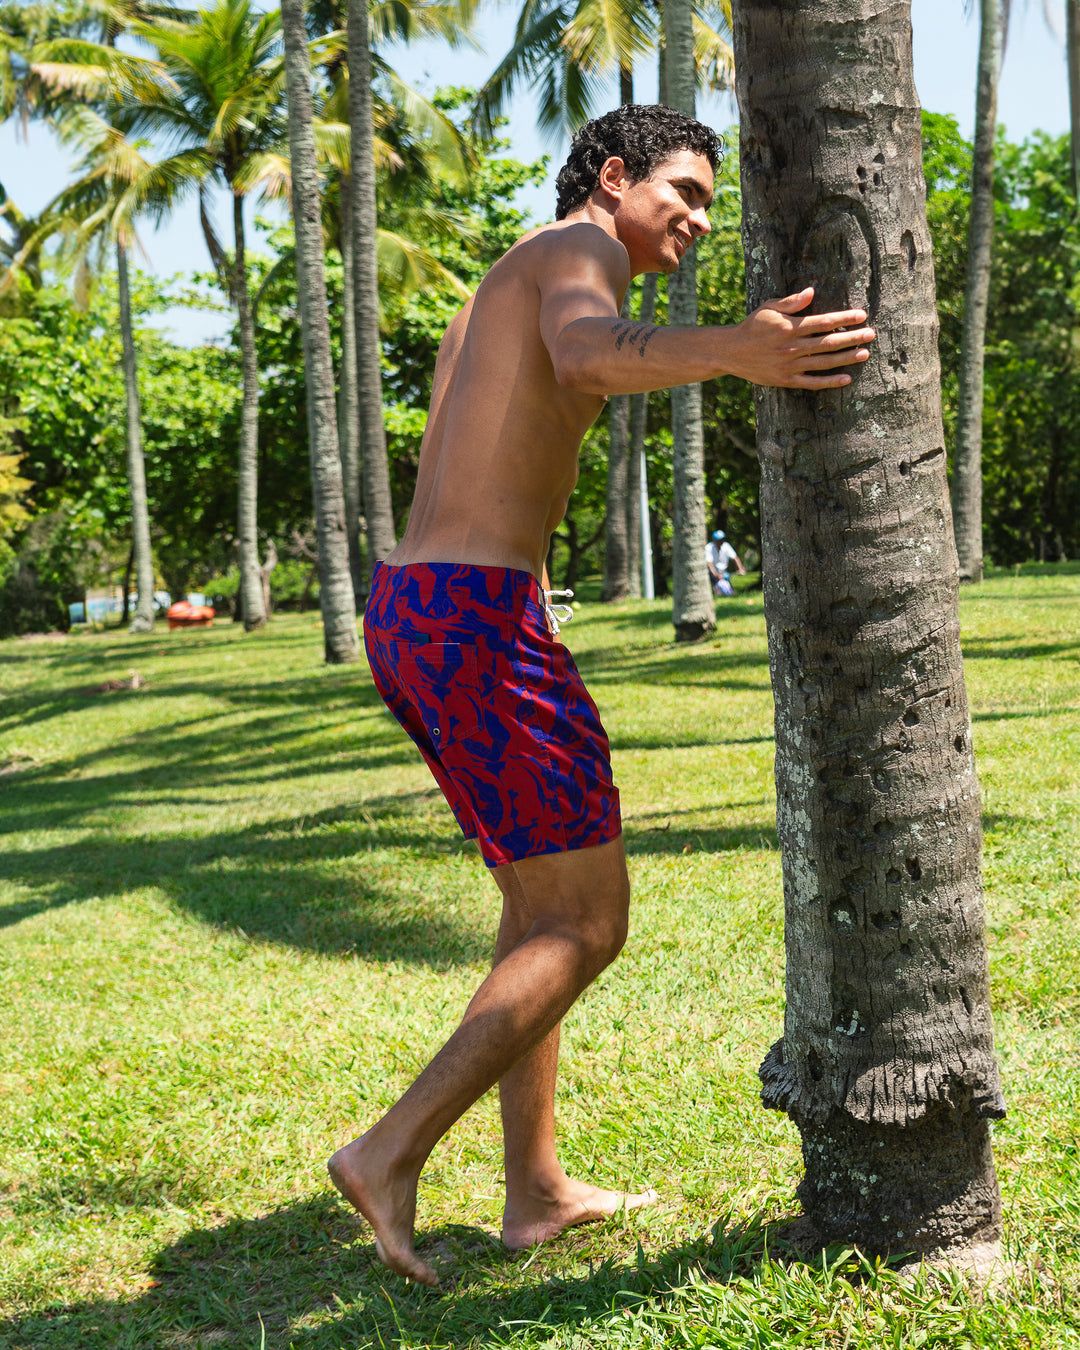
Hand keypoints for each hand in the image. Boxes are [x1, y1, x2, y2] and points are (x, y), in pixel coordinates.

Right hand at [726, 286, 875, 388]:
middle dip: (852, 338)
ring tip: (865, 353)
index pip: (824, 322)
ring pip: (825, 362)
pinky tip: (846, 378)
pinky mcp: (787, 380)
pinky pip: (813, 382)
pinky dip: (830, 381)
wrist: (731, 352)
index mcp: (790, 327)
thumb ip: (791, 302)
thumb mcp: (768, 308)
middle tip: (871, 334)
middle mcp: (793, 347)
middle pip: (829, 342)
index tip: (862, 316)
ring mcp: (790, 366)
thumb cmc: (752, 327)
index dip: (845, 318)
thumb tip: (812, 292)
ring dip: (847, 358)